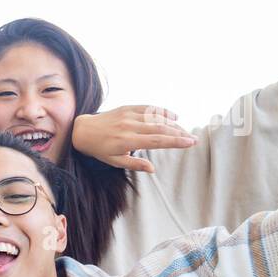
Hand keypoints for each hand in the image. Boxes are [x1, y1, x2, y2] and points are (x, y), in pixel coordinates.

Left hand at [70, 104, 195, 172]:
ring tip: (185, 131)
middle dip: (179, 133)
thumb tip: (153, 168)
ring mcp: (128, 115)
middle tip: (194, 138)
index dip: (175, 142)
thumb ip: (134, 164)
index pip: (156, 141)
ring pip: (156, 118)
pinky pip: (148, 108)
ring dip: (173, 124)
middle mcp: (129, 126)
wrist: (83, 130)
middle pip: (160, 129)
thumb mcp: (114, 162)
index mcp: (127, 141)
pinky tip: (173, 116)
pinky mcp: (127, 108)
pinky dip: (162, 111)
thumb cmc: (100, 149)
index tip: (190, 143)